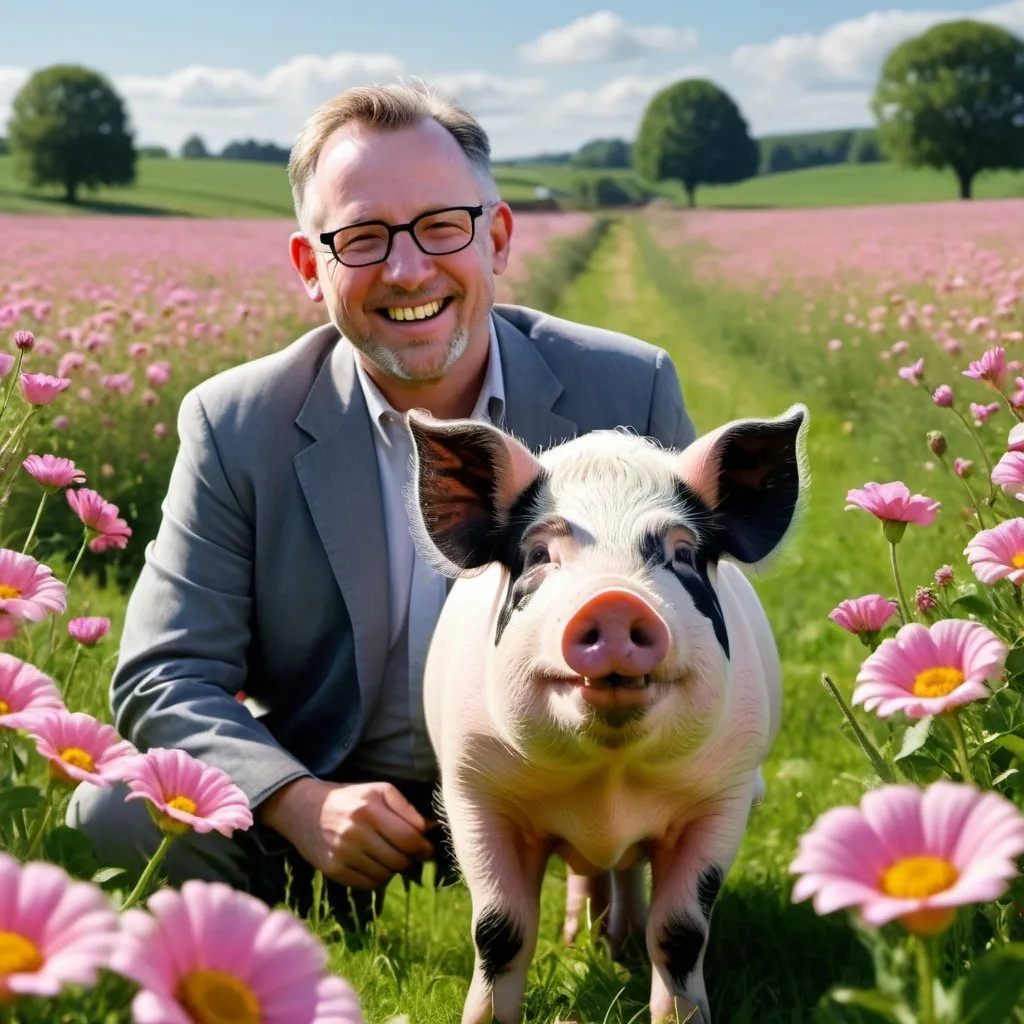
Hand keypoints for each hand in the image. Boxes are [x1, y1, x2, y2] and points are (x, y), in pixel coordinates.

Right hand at [258, 777, 435, 888]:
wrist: (305, 809)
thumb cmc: (350, 799)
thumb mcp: (378, 791)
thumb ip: (406, 808)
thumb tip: (430, 829)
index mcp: (369, 809)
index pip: (408, 838)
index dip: (424, 847)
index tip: (427, 849)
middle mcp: (354, 832)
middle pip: (399, 860)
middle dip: (411, 860)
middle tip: (410, 854)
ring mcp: (341, 853)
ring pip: (385, 875)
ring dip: (394, 870)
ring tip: (390, 857)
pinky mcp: (332, 870)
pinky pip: (368, 885)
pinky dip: (378, 879)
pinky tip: (375, 866)